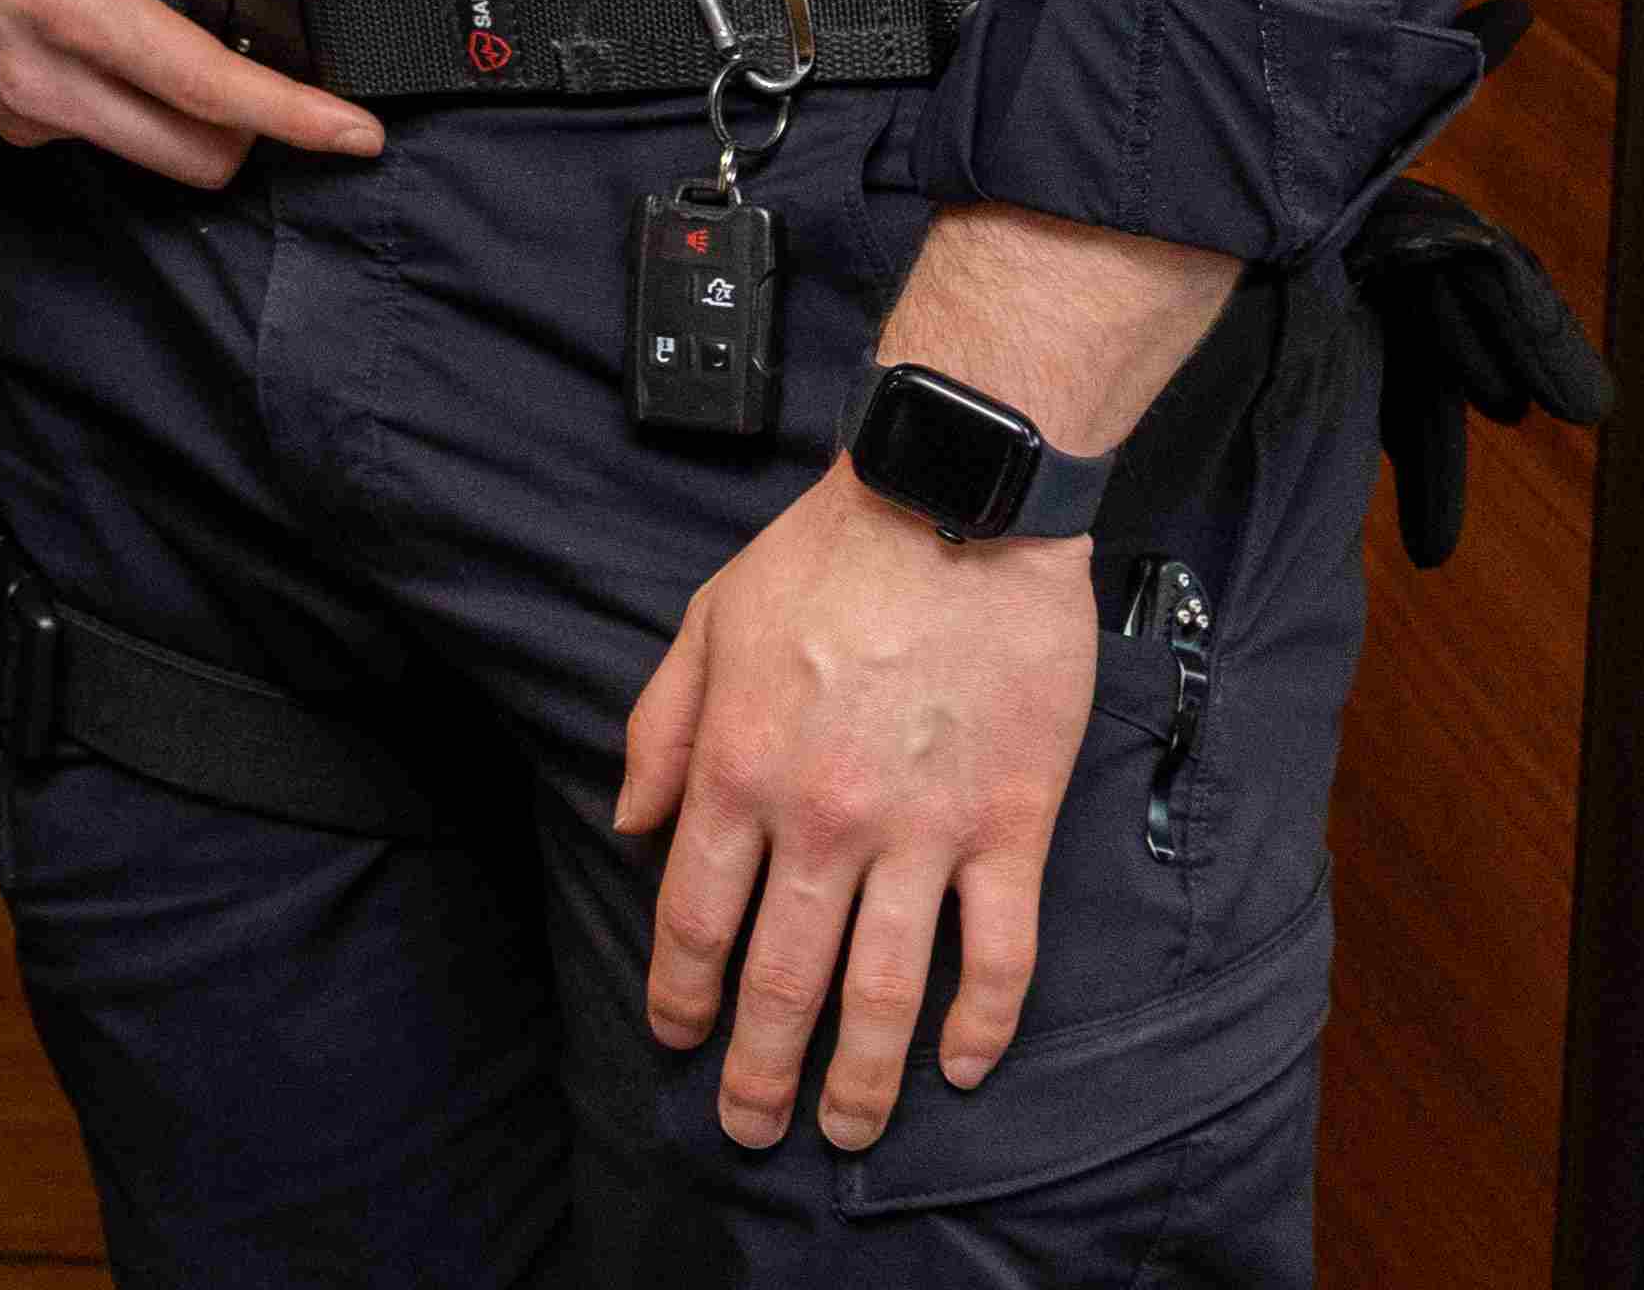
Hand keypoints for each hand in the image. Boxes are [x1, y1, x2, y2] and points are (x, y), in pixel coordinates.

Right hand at [0, 0, 383, 185]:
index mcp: (77, 6)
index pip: (214, 92)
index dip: (300, 118)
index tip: (358, 131)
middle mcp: (44, 76)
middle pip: (194, 159)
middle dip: (254, 135)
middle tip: (278, 90)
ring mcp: (12, 103)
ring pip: (139, 153)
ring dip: (182, 126)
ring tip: (191, 67)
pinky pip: (82, 136)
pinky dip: (116, 112)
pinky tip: (108, 57)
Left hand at [613, 469, 1096, 1146]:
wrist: (949, 509)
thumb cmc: (820, 562)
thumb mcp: (703, 628)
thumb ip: (660, 733)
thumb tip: (634, 824)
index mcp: (737, 771)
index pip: (695, 917)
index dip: (682, 994)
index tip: (678, 1041)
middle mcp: (822, 819)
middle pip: (782, 977)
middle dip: (760, 1068)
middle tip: (750, 1130)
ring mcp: (921, 832)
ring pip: (886, 990)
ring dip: (861, 1078)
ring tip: (841, 1134)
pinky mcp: (1009, 827)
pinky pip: (999, 952)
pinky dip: (984, 1024)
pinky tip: (963, 1071)